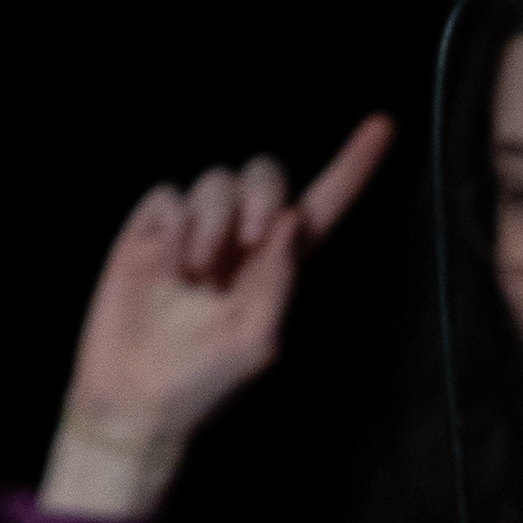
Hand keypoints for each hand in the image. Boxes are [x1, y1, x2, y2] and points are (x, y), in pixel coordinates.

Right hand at [38, 115, 398, 520]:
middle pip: (266, 174)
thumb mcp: (256, 338)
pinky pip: (169, 195)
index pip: (323, 206)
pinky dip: (174, 224)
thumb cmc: (205, 379)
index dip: (352, 167)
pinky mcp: (151, 230)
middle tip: (246, 241)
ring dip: (212, 221)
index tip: (384, 126)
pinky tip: (169, 264)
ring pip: (215, 180)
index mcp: (280, 265)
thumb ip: (280, 279)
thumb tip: (293, 220)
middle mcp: (240, 239)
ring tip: (196, 274)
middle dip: (261, 193)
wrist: (137, 395)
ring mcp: (194, 230)